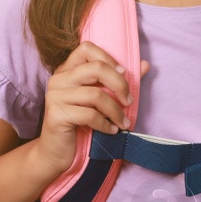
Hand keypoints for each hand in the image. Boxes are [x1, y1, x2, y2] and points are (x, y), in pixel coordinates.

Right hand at [33, 43, 149, 176]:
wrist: (56, 153)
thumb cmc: (80, 124)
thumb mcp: (100, 99)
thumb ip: (119, 81)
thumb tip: (145, 64)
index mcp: (67, 70)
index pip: (87, 48)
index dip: (109, 59)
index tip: (123, 75)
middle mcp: (58, 79)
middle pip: (96, 68)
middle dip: (120, 84)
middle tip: (129, 101)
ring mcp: (55, 97)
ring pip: (96, 95)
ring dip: (116, 111)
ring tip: (124, 122)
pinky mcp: (56, 115)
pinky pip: (90, 115)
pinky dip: (106, 124)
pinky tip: (112, 130)